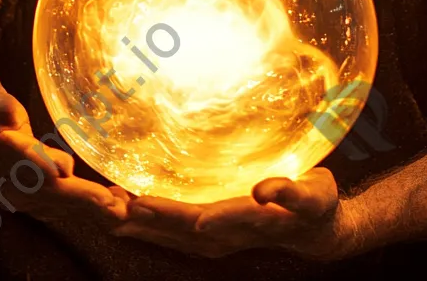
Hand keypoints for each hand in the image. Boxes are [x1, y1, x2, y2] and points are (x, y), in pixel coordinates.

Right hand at [0, 70, 127, 226]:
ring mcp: (20, 193)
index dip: (40, 163)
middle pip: (46, 189)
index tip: (63, 170)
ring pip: (57, 203)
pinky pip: (62, 207)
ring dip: (88, 207)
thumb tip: (11, 114)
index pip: (19, 155)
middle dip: (79, 196)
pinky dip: (88, 209)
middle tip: (111, 201)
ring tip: (121, 208)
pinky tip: (116, 206)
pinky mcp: (33, 200)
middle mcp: (8, 177)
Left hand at [113, 167, 351, 259]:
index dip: (182, 212)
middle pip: (181, 228)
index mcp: (251, 221)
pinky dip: (146, 224)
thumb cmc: (316, 206)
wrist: (317, 231)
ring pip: (170, 233)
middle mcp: (228, 234)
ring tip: (109, 205)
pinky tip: (124, 209)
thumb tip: (264, 190)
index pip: (214, 218)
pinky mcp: (209, 234)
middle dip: (149, 216)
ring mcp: (216, 238)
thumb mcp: (314, 195)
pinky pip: (171, 232)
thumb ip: (289, 189)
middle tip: (118, 203)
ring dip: (140, 223)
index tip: (156, 205)